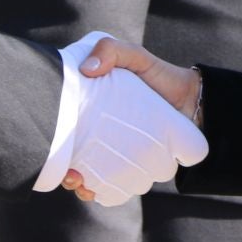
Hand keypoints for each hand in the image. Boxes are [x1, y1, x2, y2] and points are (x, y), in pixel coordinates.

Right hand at [63, 36, 202, 202]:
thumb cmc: (156, 75)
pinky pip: (111, 187)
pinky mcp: (129, 168)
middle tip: (71, 175)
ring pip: (89, 176)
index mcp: (89, 110)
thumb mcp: (133, 55)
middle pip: (70, 159)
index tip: (55, 152)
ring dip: (83, 184)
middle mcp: (96, 135)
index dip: (52, 144)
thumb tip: (89, 69)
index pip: (60, 132)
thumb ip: (112, 50)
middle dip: (66, 173)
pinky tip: (100, 190)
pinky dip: (103, 192)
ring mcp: (112, 154)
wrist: (189, 99)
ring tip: (85, 184)